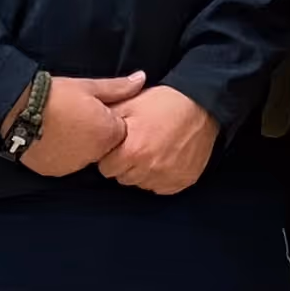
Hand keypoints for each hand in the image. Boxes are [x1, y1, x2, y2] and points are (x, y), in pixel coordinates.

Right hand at [24, 72, 144, 177]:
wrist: (19, 110)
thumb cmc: (57, 95)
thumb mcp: (88, 87)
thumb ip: (118, 88)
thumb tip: (142, 78)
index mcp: (108, 133)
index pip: (120, 132)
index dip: (108, 121)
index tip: (94, 111)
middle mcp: (95, 155)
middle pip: (104, 147)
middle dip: (96, 135)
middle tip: (76, 118)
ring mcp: (74, 165)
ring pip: (85, 157)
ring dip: (79, 146)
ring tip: (62, 127)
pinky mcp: (56, 171)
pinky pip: (66, 164)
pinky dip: (63, 154)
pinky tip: (52, 139)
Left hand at [101, 82, 219, 194]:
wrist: (202, 105)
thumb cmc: (163, 103)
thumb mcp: (130, 104)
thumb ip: (106, 121)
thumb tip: (87, 130)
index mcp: (132, 151)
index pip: (105, 168)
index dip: (110, 155)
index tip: (119, 145)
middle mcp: (148, 169)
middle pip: (123, 178)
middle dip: (125, 164)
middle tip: (136, 144)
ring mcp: (167, 177)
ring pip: (142, 184)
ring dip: (142, 171)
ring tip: (152, 149)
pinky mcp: (182, 181)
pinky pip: (161, 187)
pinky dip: (160, 176)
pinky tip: (164, 158)